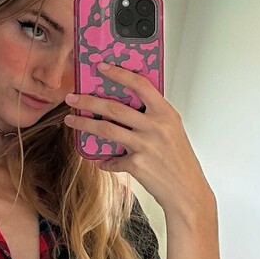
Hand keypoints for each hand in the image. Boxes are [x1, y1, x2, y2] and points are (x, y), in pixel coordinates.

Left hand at [64, 60, 211, 216]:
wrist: (188, 192)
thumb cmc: (180, 161)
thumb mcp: (173, 130)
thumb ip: (153, 117)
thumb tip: (125, 107)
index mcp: (166, 114)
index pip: (140, 85)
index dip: (119, 73)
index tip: (102, 66)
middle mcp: (156, 127)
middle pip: (114, 108)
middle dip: (88, 101)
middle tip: (72, 98)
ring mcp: (145, 145)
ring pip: (106, 129)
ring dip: (84, 124)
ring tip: (71, 120)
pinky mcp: (137, 164)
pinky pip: (112, 160)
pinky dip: (104, 161)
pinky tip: (100, 160)